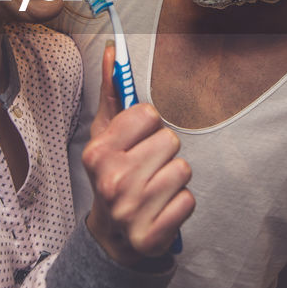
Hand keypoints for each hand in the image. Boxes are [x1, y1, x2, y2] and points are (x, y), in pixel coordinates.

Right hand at [82, 44, 194, 264]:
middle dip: (164, 152)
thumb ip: (112, 91)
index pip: (148, 114)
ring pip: (183, 170)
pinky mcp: (151, 235)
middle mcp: (111, 181)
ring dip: (174, 178)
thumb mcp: (106, 134)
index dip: (148, 125)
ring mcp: (130, 211)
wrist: (113, 236)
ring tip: (155, 187)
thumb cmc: (113, 174)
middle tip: (147, 167)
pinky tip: (162, 207)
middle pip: (170, 141)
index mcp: (98, 152)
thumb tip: (113, 51)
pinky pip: (188, 200)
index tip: (138, 140)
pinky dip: (180, 203)